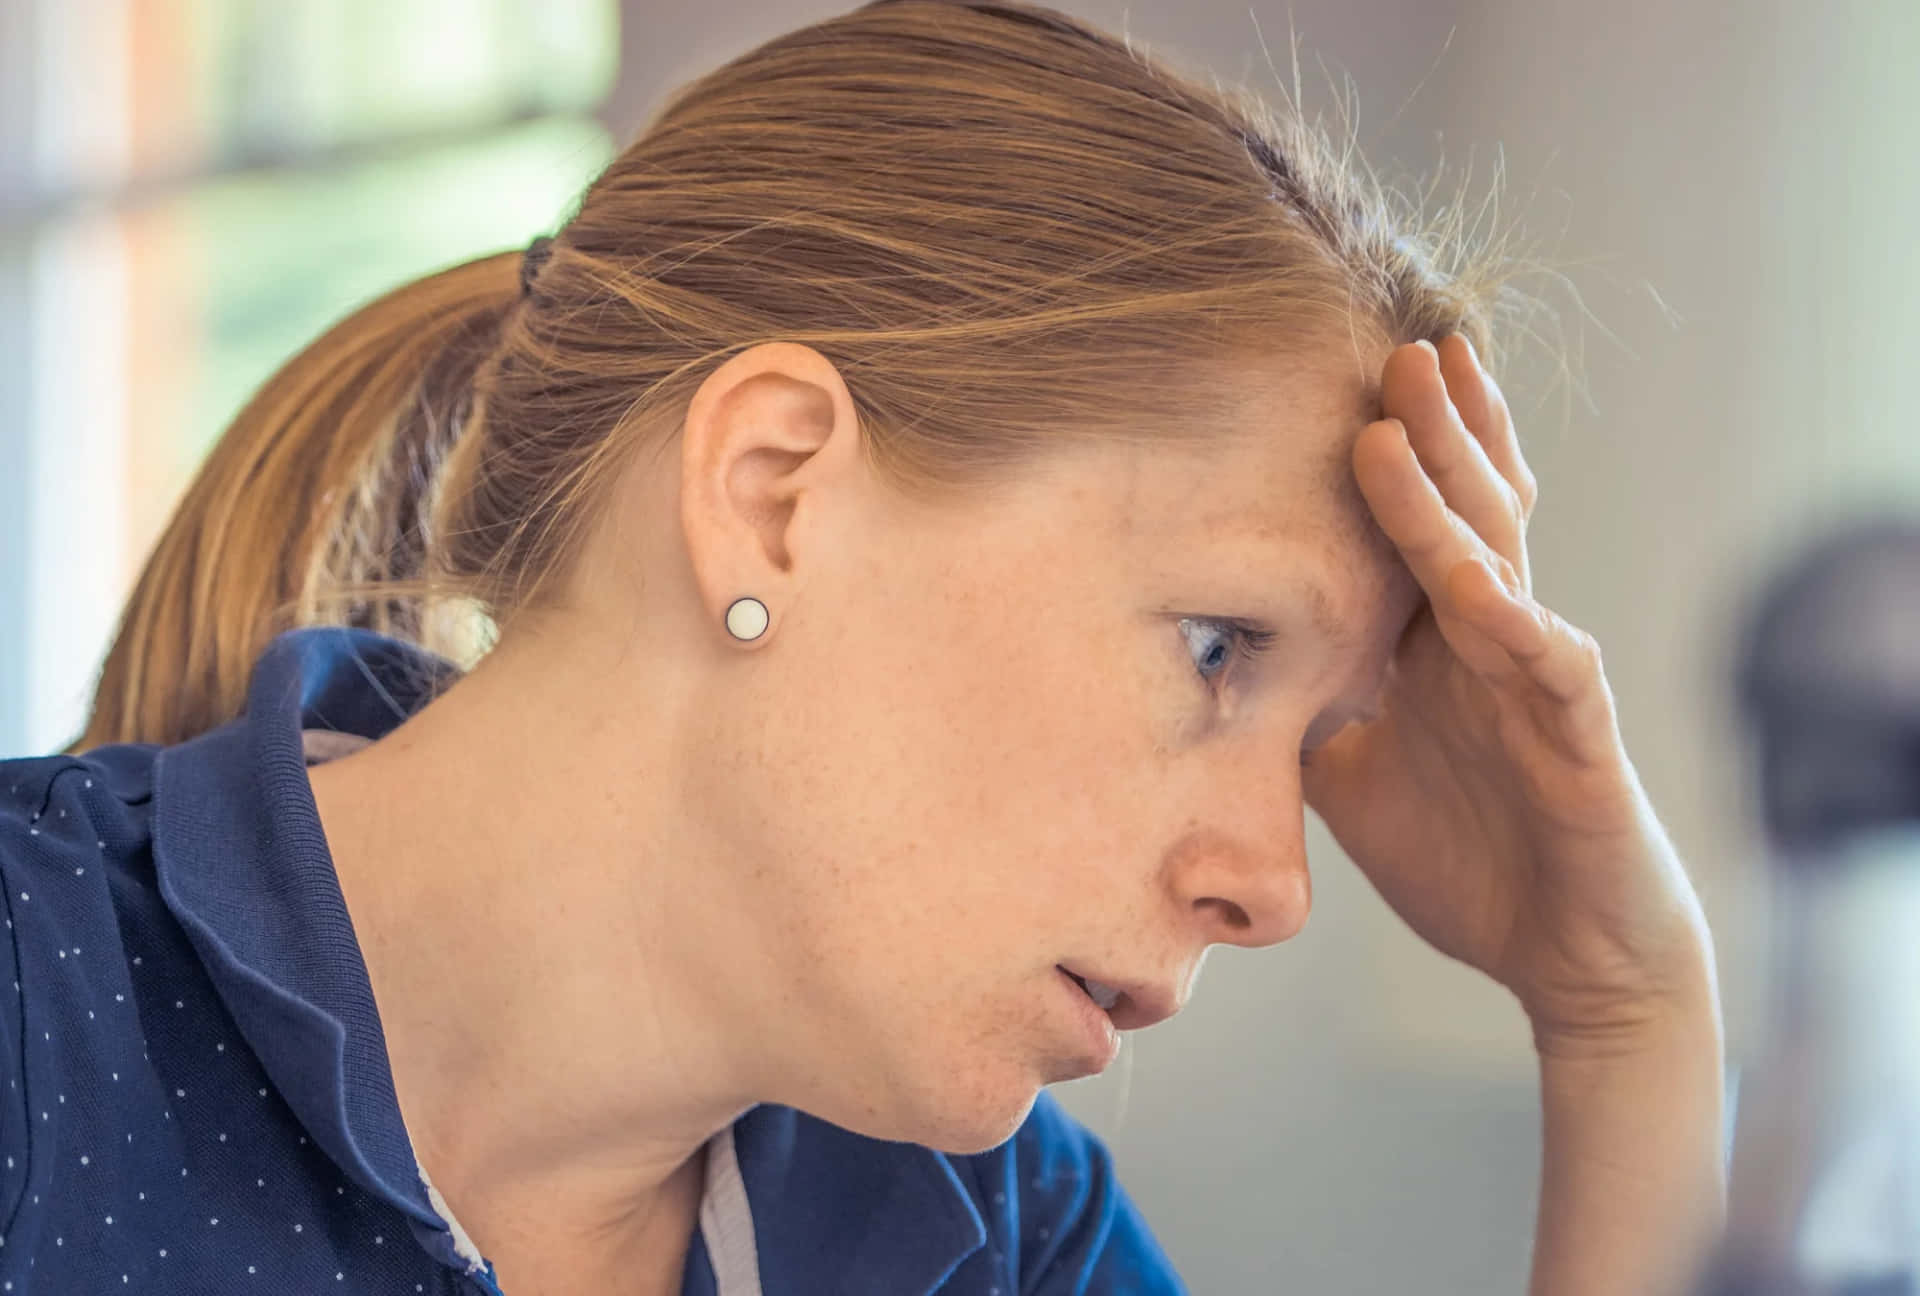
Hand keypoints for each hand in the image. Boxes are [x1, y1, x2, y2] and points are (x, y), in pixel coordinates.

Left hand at [1302, 336, 1712, 1047]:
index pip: (1420, 526)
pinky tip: (1476, 584)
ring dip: (1450, 492)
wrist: (1568, 958)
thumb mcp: (1352, 778)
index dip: (1398, 453)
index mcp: (1443, 644)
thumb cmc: (1470, 857)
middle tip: (1392, 344)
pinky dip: (1514, 623)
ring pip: (1498, 564)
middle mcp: (1494, 643)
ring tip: (1407, 417)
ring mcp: (1540, 683)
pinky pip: (1550, 668)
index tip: (1346, 376)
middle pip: (1464, 513)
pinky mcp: (1581, 741)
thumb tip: (1213, 675)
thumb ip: (1302, 714)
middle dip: (1429, 428)